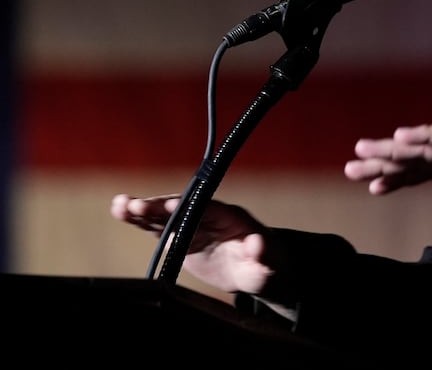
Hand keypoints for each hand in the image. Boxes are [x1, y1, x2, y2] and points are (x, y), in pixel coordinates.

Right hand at [109, 193, 278, 296]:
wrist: (255, 269)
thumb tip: (258, 243)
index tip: (172, 205)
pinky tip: (121, 212)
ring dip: (144, 210)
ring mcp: (194, 224)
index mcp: (232, 218)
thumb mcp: (267, 265)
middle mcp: (210, 215)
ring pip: (166, 214)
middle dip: (161, 207)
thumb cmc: (265, 265)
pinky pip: (158, 226)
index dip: (191, 207)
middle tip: (137, 206)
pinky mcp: (181, 236)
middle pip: (183, 208)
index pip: (209, 209)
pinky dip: (140, 221)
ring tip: (120, 205)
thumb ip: (263, 255)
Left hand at [346, 110, 431, 230]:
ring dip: (397, 149)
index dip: (401, 178)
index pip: (430, 171)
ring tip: (365, 151)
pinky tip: (404, 138)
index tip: (372, 185)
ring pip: (430, 145)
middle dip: (386, 162)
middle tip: (350, 166)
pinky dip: (429, 137)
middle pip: (421, 157)